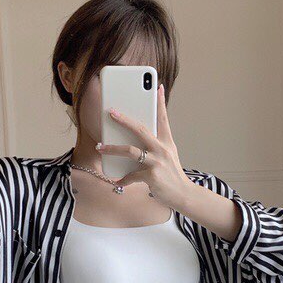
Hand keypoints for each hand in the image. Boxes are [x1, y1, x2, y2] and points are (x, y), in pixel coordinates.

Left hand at [96, 84, 194, 209]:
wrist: (183, 194)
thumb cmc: (172, 174)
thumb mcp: (168, 156)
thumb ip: (156, 146)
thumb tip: (135, 140)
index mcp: (167, 141)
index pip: (163, 118)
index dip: (161, 102)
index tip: (158, 87)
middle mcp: (162, 149)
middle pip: (140, 129)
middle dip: (123, 120)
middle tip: (111, 112)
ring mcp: (157, 162)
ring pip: (130, 150)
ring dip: (112, 149)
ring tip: (100, 148)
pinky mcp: (151, 176)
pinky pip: (131, 175)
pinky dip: (122, 179)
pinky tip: (116, 181)